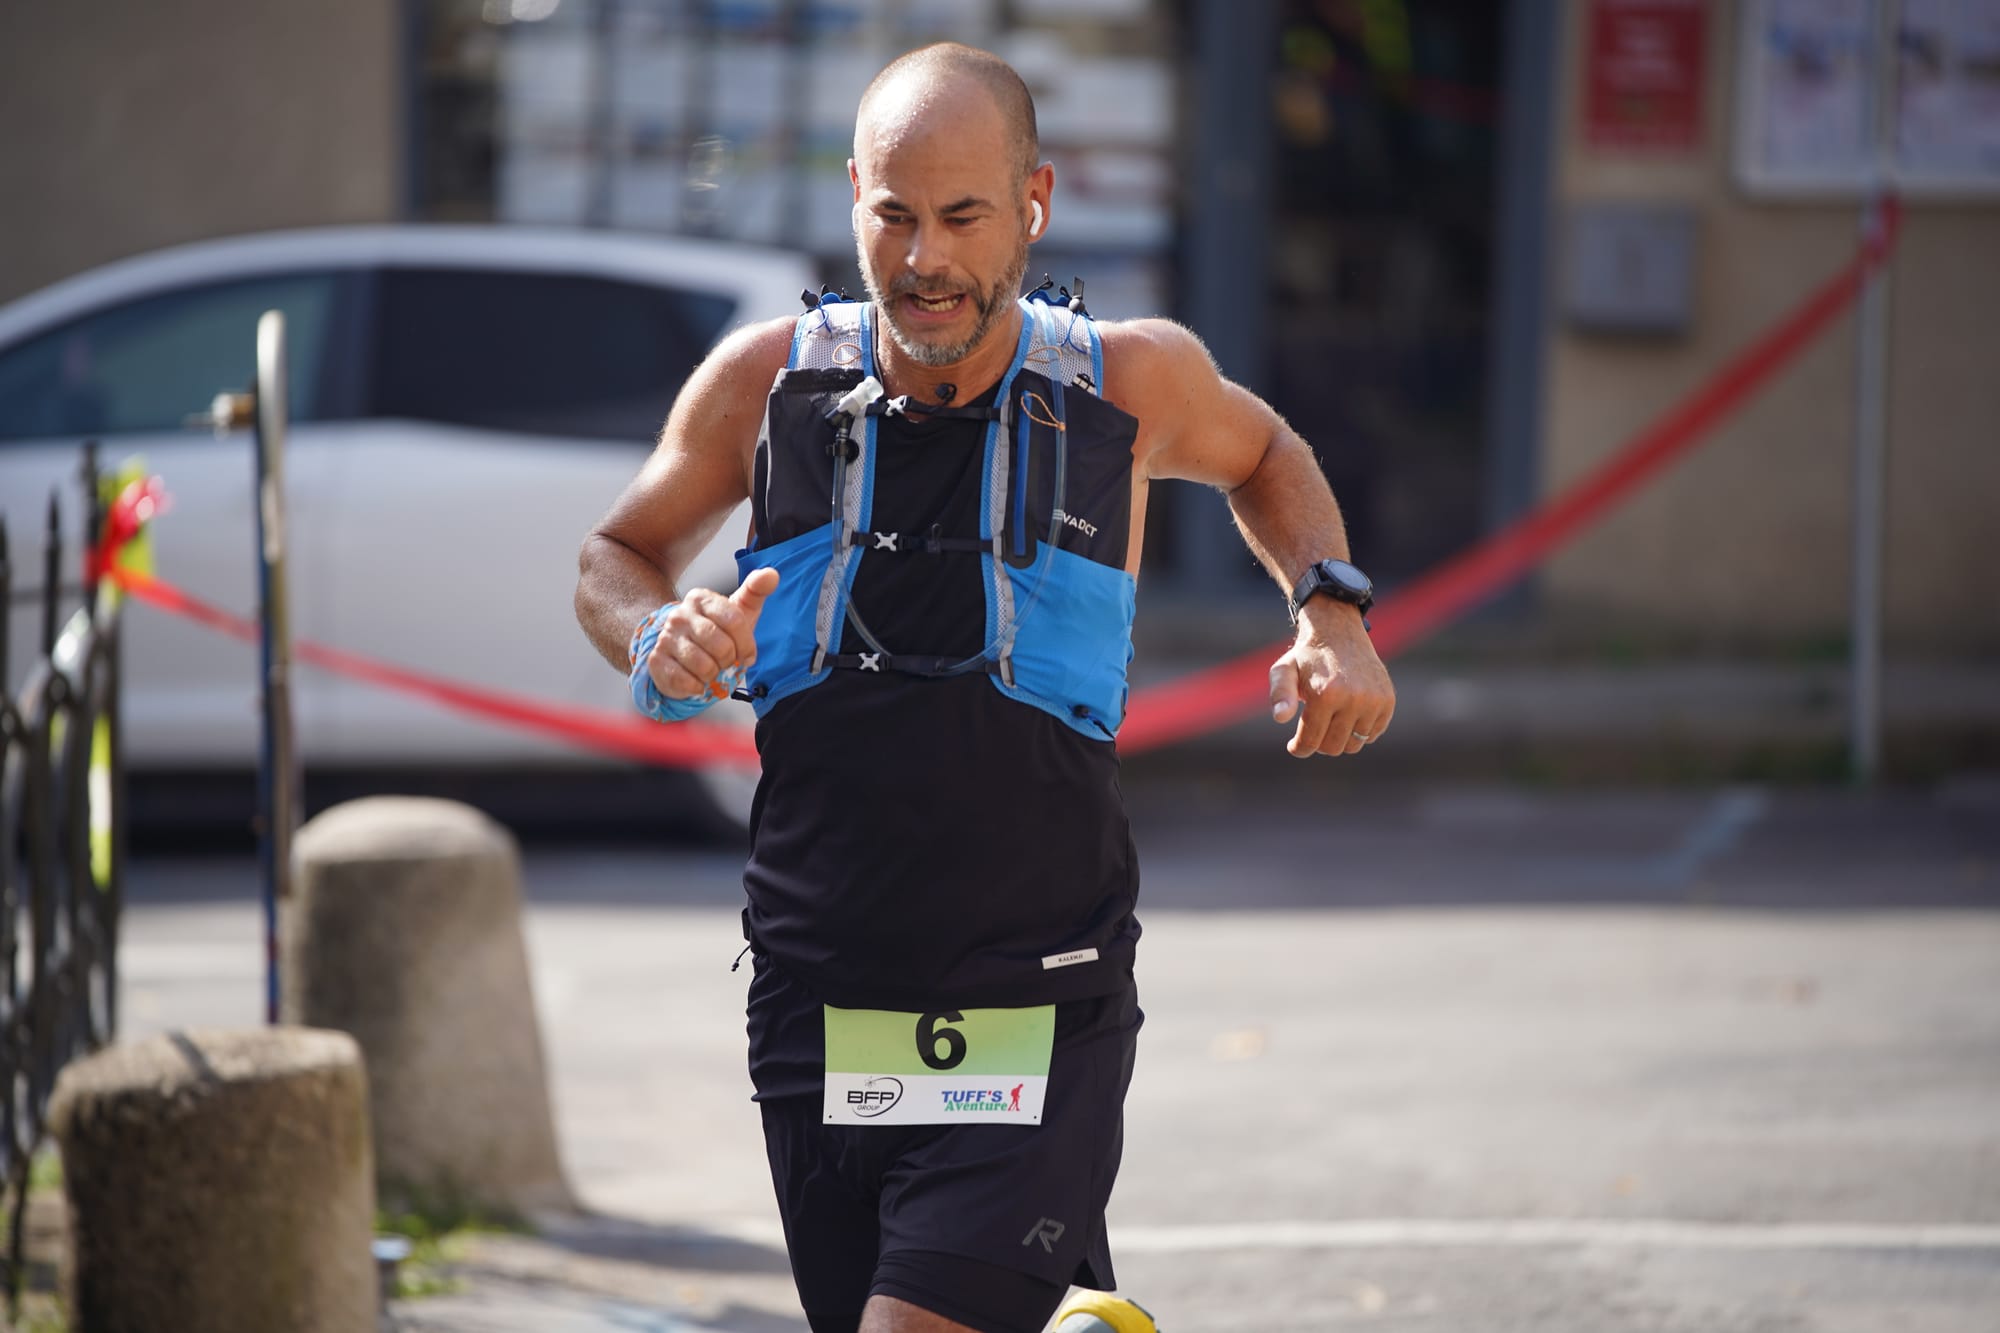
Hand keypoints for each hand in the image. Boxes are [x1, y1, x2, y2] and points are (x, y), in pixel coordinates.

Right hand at [648, 568, 778, 699]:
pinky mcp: (656, 661)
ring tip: (710, 669)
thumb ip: (756, 591)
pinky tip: (695, 679)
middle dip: (729, 661)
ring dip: (713, 675)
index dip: (746, 644)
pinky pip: (686, 681)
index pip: (735, 621)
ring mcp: (666, 637)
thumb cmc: (717, 632)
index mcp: (701, 598)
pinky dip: (697, 687)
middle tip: (724, 661)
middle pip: (721, 646)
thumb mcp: (739, 611)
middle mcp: (680, 614)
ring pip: (704, 666)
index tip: (746, 654)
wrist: (680, 654)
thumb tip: (771, 574)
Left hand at [1267, 602, 1394, 757]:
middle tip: (1313, 728)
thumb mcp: (1284, 670)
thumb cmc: (1307, 657)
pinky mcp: (1388, 701)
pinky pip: (1372, 735)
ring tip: (1329, 720)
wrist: (1339, 632)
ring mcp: (1374, 700)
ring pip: (1354, 744)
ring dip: (1339, 738)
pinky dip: (1359, 731)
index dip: (1299, 748)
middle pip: (1333, 747)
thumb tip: (1281, 718)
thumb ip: (1279, 694)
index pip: (1311, 741)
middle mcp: (1354, 698)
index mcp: (1326, 694)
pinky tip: (1347, 716)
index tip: (1294, 745)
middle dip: (1318, 742)